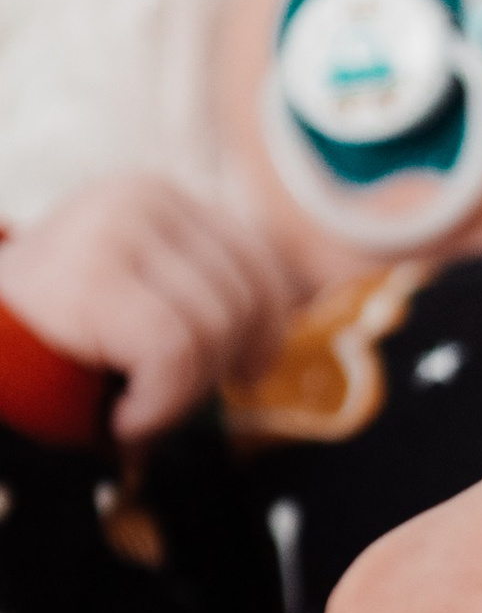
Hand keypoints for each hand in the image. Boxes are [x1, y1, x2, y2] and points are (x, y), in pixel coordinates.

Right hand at [0, 174, 316, 436]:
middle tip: (175, 397)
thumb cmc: (56, 335)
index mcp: (159, 196)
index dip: (270, 326)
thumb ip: (201, 289)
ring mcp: (113, 230)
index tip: (248, 371)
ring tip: (135, 405)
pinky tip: (123, 417)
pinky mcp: (92, 277)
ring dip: (183, 391)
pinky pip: (175, 354)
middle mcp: (140, 198)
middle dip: (222, 363)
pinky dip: (159, 402)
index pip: (256, 259)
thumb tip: (292, 323)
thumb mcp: (140, 291)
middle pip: (244, 298)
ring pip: (214, 328)